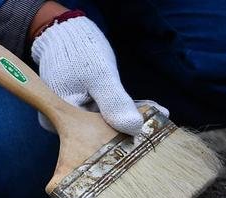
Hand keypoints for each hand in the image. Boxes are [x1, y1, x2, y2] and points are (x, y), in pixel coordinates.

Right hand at [31, 16, 167, 135]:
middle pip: (104, 131)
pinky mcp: (90, 104)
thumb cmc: (80, 52)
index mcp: (63, 120)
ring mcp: (79, 113)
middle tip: (160, 125)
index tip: (149, 133)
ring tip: (161, 116)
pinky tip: (153, 109)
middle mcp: (68, 122)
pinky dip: (129, 108)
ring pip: (111, 120)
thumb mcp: (100, 77)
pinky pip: (112, 110)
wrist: (68, 31)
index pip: (97, 137)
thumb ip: (114, 103)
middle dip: (133, 126)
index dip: (124, 137)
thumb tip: (134, 130)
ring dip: (135, 117)